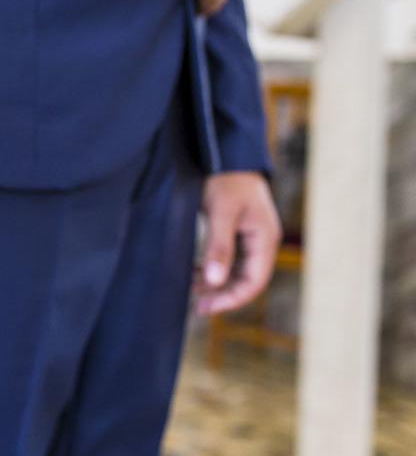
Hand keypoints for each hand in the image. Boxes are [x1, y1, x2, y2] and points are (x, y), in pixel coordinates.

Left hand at [195, 171, 281, 315]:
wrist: (223, 149)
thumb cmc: (225, 176)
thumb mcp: (220, 211)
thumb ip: (219, 246)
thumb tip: (216, 281)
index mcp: (265, 237)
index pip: (253, 282)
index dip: (231, 298)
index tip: (205, 307)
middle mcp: (261, 239)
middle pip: (246, 279)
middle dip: (222, 293)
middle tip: (197, 305)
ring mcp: (250, 234)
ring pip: (236, 269)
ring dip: (216, 281)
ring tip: (191, 290)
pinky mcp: (237, 228)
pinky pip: (229, 256)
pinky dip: (213, 266)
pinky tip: (194, 270)